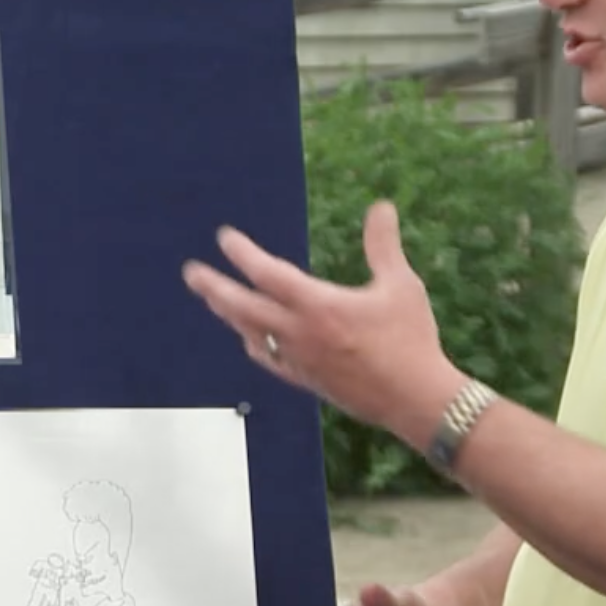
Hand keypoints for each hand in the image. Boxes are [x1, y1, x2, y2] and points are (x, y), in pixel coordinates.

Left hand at [180, 204, 461, 447]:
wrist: (415, 399)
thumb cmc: (410, 339)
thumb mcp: (401, 285)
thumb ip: (383, 245)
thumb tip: (381, 206)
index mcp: (318, 305)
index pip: (268, 273)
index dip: (243, 253)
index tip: (225, 237)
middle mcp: (298, 333)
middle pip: (242, 307)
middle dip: (214, 287)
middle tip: (191, 273)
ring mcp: (297, 360)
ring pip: (250, 333)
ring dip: (228, 314)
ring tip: (213, 300)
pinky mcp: (304, 380)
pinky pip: (267, 358)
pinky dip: (252, 342)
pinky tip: (248, 337)